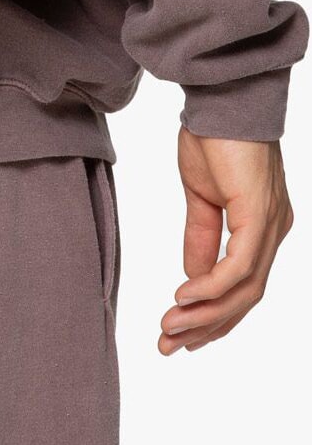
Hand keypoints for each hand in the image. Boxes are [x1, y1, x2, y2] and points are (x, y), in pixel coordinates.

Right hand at [159, 129, 292, 354]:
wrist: (221, 99)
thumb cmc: (212, 137)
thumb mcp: (201, 196)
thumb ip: (200, 238)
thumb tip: (192, 279)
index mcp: (264, 226)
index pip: (244, 285)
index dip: (214, 315)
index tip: (182, 335)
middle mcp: (275, 231)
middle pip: (246, 297)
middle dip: (207, 326)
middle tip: (169, 345)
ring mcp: (272, 225)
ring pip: (244, 289)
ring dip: (204, 314)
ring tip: (169, 328)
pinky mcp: (260, 216)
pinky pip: (239, 265)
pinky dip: (211, 286)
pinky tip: (183, 297)